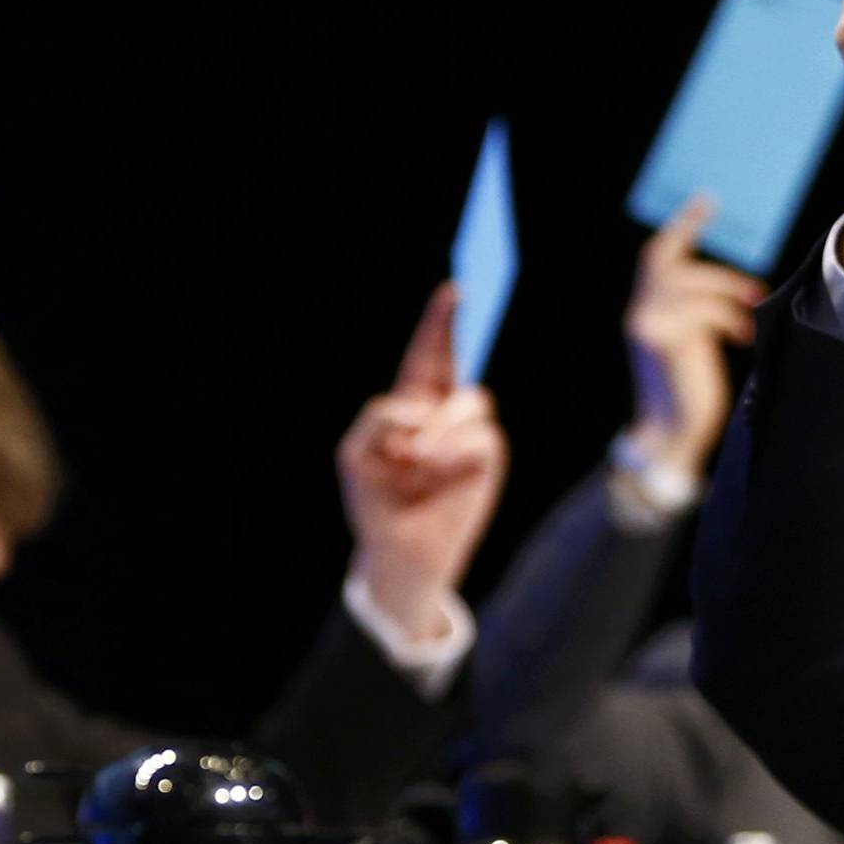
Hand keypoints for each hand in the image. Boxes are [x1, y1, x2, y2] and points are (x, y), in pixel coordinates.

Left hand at [337, 281, 507, 640]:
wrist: (400, 553)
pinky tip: (431, 468)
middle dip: (456, 334)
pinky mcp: (486, 461)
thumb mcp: (356, 453)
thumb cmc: (374, 501)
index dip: (442, 324)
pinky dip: (450, 448)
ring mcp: (468, 437)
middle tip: (456, 303)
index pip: (429, 356)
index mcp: (412, 407)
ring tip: (416, 457)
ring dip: (440, 425)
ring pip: (471, 400)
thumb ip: (379, 418)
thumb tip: (421, 412)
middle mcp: (444, 416)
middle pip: (458, 364)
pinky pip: (479, 436)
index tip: (455, 291)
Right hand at [624, 197, 765, 476]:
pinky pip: (701, 308)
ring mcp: (646, 323)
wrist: (673, 436)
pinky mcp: (659, 337)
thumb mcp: (695, 345)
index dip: (680, 227)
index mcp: (647, 312)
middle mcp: (640, 312)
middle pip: (664, 257)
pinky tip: (742, 337)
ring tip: (750, 313)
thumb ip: (701, 313)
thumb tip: (739, 291)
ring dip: (727, 291)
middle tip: (711, 202)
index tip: (705, 200)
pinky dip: (728, 316)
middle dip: (686, 227)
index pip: (657, 258)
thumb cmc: (691, 397)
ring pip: (690, 282)